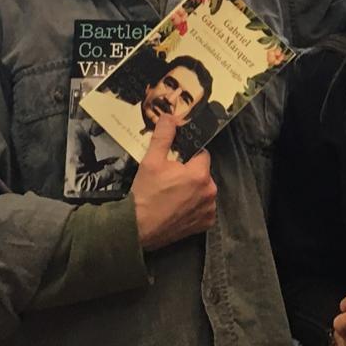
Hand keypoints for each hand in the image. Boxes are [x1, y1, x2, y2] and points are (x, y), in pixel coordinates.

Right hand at [130, 114, 216, 249]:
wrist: (136, 228)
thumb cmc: (145, 194)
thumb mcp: (151, 161)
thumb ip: (164, 137)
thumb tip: (170, 117)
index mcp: (200, 174)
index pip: (201, 155)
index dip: (187, 157)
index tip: (174, 163)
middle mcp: (210, 191)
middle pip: (203, 174)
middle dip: (190, 174)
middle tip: (170, 181)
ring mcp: (208, 209)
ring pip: (204, 191)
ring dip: (194, 191)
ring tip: (173, 196)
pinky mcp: (205, 223)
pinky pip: (204, 209)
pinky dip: (194, 207)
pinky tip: (179, 209)